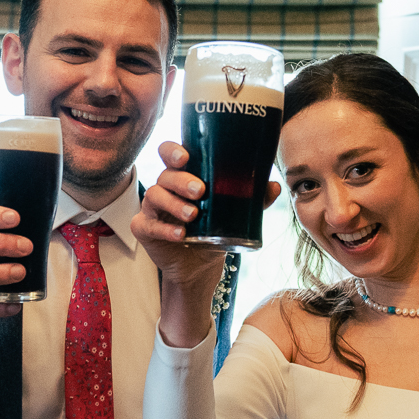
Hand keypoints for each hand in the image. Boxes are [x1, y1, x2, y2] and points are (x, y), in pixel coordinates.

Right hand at [131, 141, 281, 348]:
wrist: (200, 267)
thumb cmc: (212, 231)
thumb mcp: (235, 215)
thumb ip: (253, 200)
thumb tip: (274, 187)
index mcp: (182, 176)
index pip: (170, 153)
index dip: (173, 151)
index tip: (185, 157)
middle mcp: (164, 188)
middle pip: (165, 175)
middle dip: (181, 181)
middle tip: (200, 191)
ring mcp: (152, 208)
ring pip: (154, 195)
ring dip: (174, 204)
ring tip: (193, 215)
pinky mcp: (144, 229)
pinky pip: (148, 225)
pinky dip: (164, 229)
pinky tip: (180, 234)